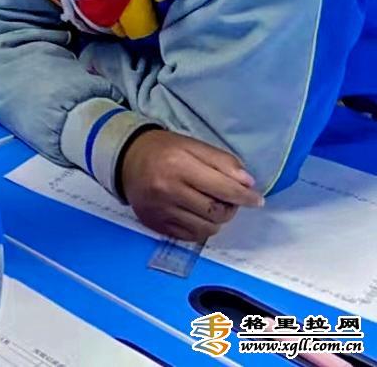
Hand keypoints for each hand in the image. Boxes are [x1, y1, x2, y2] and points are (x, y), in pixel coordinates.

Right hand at [118, 129, 263, 242]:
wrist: (125, 159)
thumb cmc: (163, 150)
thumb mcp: (192, 145)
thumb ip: (222, 161)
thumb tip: (248, 184)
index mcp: (179, 166)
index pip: (224, 189)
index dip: (245, 197)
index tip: (256, 200)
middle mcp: (168, 190)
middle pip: (217, 213)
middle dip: (230, 208)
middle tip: (227, 198)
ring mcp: (161, 210)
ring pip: (207, 229)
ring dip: (216, 219)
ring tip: (209, 205)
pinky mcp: (156, 224)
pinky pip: (191, 236)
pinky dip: (200, 228)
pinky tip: (195, 213)